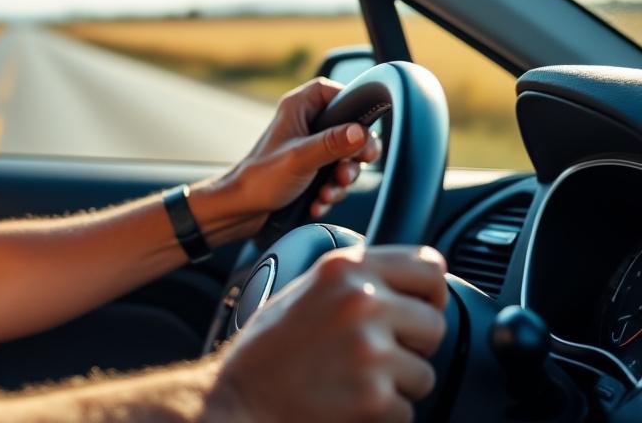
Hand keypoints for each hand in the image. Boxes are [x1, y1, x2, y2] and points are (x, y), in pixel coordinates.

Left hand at [195, 78, 381, 242]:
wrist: (239, 211)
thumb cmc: (259, 179)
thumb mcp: (301, 159)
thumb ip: (332, 144)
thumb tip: (361, 132)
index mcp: (298, 109)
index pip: (334, 91)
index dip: (352, 106)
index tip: (363, 129)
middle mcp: (304, 125)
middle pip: (348, 130)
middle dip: (352, 158)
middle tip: (347, 171)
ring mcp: (308, 150)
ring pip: (343, 159)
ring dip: (341, 181)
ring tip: (327, 194)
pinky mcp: (309, 172)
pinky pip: (333, 179)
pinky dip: (329, 193)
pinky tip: (317, 204)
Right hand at [207, 245, 448, 422]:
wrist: (239, 399)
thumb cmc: (269, 349)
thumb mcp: (308, 289)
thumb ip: (358, 279)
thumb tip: (415, 284)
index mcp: (345, 268)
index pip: (430, 266)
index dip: (429, 293)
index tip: (418, 308)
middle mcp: (361, 301)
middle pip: (435, 323)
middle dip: (412, 345)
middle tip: (370, 355)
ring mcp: (370, 350)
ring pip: (424, 373)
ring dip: (396, 384)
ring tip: (351, 380)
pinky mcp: (374, 397)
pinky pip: (407, 411)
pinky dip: (382, 415)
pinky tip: (345, 403)